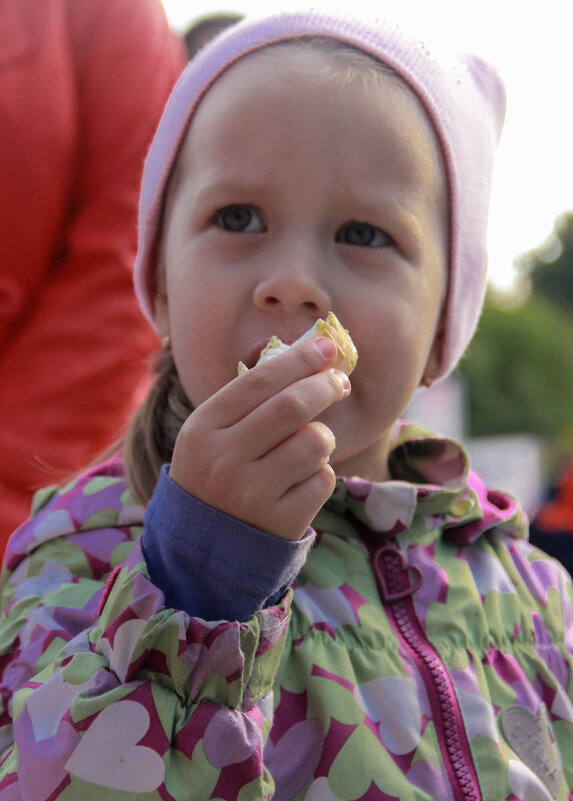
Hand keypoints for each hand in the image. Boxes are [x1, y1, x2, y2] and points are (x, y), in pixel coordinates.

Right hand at [169, 337, 350, 540]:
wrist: (202, 550)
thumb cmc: (215, 475)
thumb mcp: (211, 435)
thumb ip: (250, 398)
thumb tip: (308, 354)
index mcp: (202, 429)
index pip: (259, 380)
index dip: (299, 360)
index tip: (326, 347)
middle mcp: (224, 460)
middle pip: (292, 406)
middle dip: (325, 386)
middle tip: (340, 382)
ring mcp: (252, 495)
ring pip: (314, 443)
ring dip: (323, 438)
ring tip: (312, 445)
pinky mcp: (280, 523)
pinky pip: (323, 481)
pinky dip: (321, 475)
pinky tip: (301, 482)